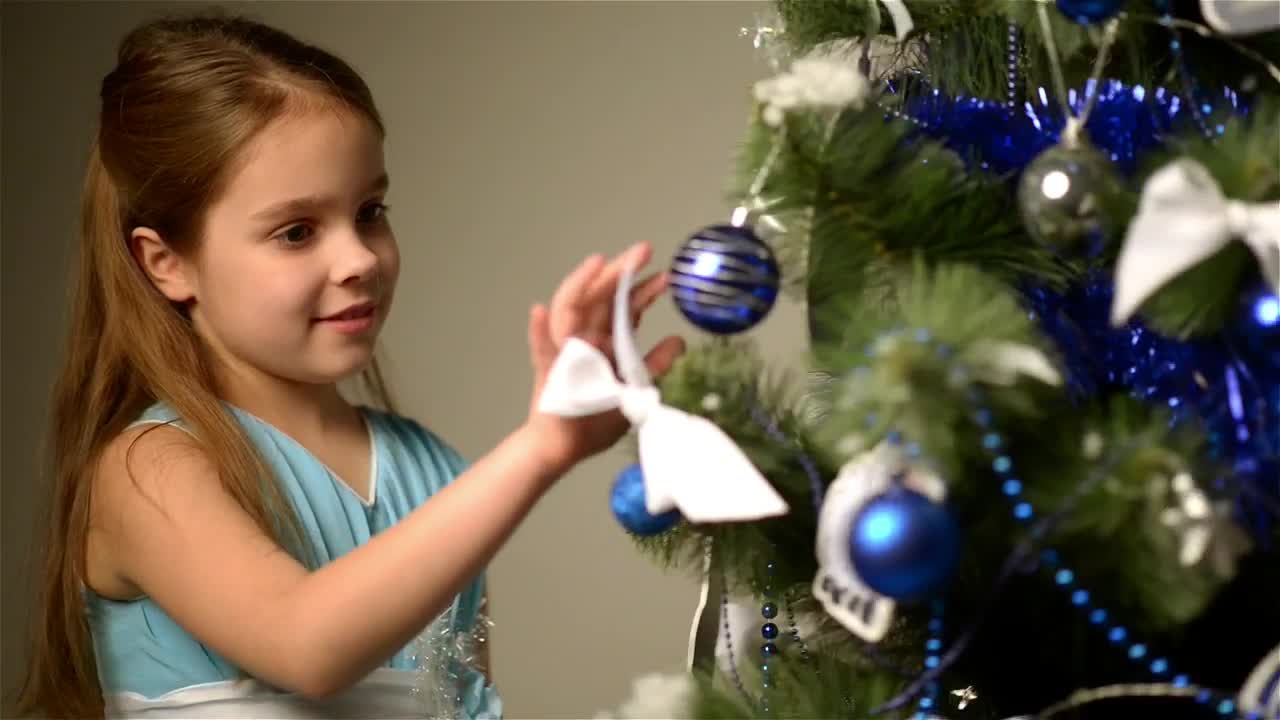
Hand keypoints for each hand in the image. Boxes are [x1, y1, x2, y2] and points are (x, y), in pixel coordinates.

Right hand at [522, 242, 685, 475]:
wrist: (564, 448)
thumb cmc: (594, 420)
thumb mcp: (635, 390)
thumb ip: (655, 364)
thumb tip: (681, 340)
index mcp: (606, 341)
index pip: (624, 307)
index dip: (644, 288)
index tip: (666, 275)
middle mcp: (585, 338)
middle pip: (600, 296)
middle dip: (620, 271)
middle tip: (643, 250)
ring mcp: (563, 350)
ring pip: (570, 309)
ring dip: (581, 285)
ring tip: (596, 263)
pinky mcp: (547, 371)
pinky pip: (541, 349)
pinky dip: (537, 331)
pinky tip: (537, 311)